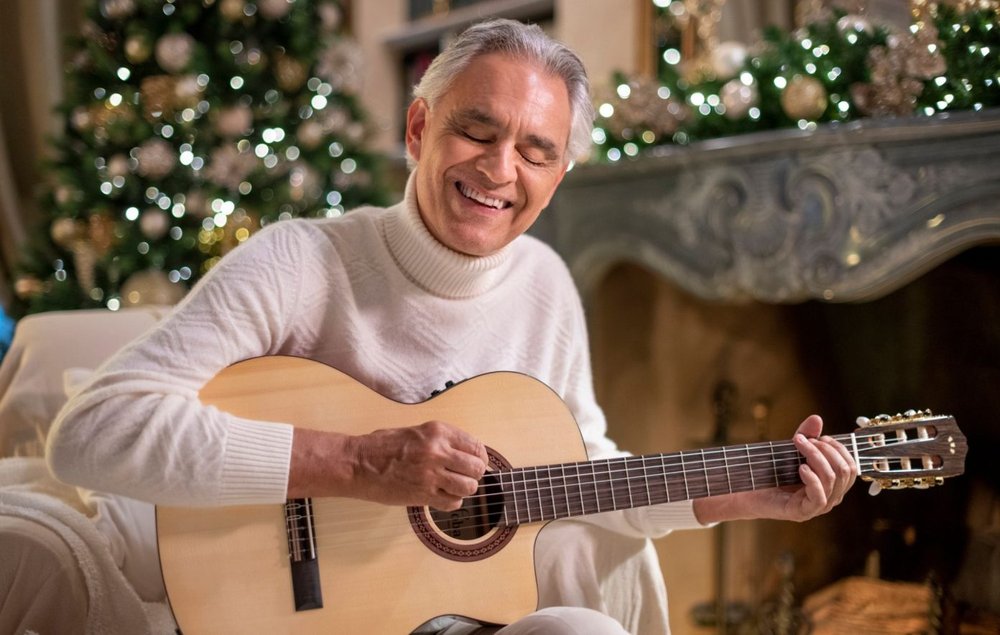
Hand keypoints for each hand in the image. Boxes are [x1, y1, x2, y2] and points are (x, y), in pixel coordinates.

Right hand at [346, 421, 488, 510]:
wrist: (359, 463)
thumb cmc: (383, 446)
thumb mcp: (417, 432)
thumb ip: (442, 441)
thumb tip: (466, 454)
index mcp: (438, 431)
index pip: (476, 446)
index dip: (479, 458)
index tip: (476, 463)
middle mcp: (438, 451)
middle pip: (476, 468)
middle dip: (474, 475)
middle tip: (464, 477)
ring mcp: (431, 474)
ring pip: (468, 487)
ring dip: (464, 489)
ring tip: (452, 487)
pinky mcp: (423, 494)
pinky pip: (452, 503)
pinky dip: (451, 502)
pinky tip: (442, 496)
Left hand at [693, 415, 856, 523]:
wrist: (749, 491)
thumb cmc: (773, 473)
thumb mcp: (792, 451)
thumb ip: (807, 436)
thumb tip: (817, 418)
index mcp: (834, 484)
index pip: (851, 467)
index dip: (839, 449)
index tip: (821, 437)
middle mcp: (831, 497)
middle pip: (844, 471)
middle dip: (827, 450)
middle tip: (806, 440)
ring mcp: (818, 507)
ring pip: (832, 479)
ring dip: (816, 457)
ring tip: (799, 446)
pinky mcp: (803, 512)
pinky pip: (819, 496)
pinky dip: (812, 478)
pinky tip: (800, 467)